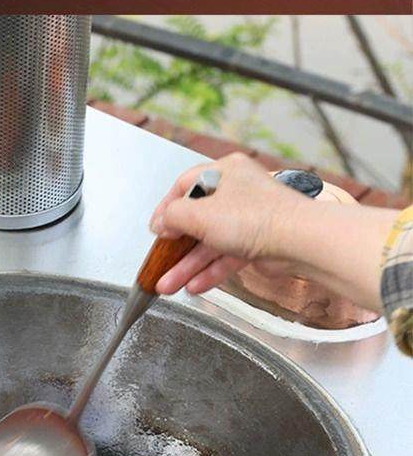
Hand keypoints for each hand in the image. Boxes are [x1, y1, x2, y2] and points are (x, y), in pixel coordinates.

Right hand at [150, 153, 306, 295]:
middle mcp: (237, 192)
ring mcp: (249, 218)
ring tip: (169, 283)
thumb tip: (160, 222)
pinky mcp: (258, 242)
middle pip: (197, 219)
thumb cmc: (258, 217)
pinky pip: (227, 257)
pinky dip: (210, 271)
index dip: (166, 209)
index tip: (156, 228)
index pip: (185, 186)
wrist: (299, 241)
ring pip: (211, 242)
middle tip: (160, 260)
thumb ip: (173, 216)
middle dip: (176, 246)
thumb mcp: (200, 214)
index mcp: (224, 171)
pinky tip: (194, 284)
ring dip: (189, 264)